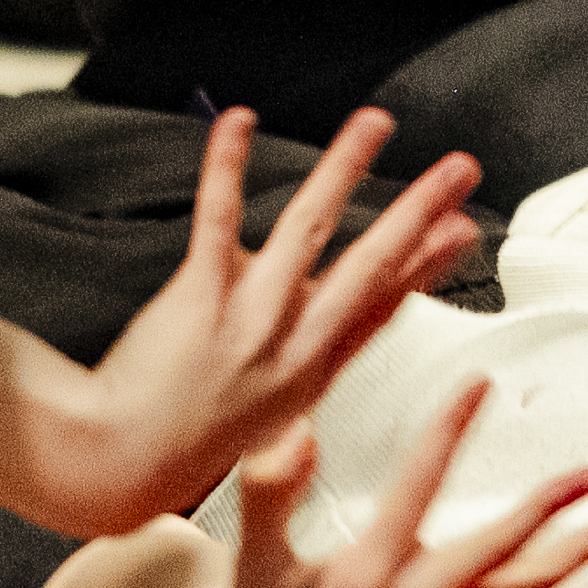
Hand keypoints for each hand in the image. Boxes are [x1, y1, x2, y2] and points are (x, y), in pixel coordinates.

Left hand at [29, 109, 484, 537]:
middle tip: (458, 172)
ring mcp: (250, 316)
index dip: (430, 264)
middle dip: (421, 212)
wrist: (124, 463)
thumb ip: (307, 361)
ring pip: (309, 228)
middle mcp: (292, 340)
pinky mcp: (201, 295)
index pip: (386, 304)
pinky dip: (229, 164)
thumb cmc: (185, 440)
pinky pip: (220, 216)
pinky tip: (240, 124)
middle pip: (371, 264)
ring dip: (346, 168)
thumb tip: (329, 323)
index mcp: (313, 368)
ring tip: (373, 126)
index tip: (462, 230)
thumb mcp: (274, 417)